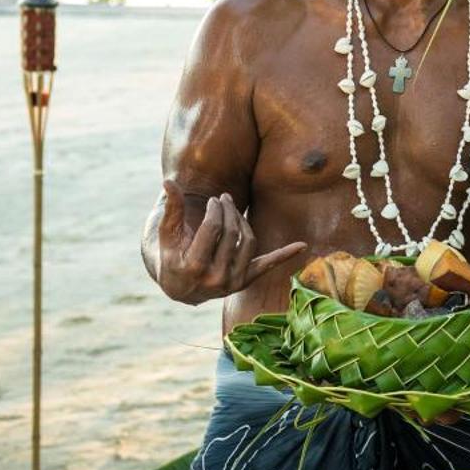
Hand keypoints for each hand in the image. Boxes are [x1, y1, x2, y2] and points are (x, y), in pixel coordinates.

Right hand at [156, 178, 305, 304]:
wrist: (180, 288)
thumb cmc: (171, 255)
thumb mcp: (168, 235)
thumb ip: (171, 208)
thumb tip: (169, 181)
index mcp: (193, 266)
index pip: (213, 229)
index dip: (215, 210)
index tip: (214, 200)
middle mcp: (215, 278)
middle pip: (232, 234)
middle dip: (229, 212)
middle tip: (225, 198)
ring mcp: (231, 282)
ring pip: (248, 242)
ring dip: (244, 221)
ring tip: (234, 208)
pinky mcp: (244, 282)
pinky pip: (267, 266)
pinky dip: (284, 255)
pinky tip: (302, 245)